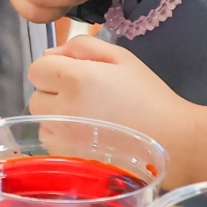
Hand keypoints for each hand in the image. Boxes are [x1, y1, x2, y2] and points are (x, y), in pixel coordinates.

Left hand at [28, 35, 193, 153]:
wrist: (170, 140)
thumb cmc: (148, 96)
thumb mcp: (121, 58)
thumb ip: (82, 47)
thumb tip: (50, 53)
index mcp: (75, 79)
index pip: (37, 69)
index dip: (54, 69)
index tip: (74, 76)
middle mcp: (63, 110)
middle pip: (35, 96)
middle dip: (53, 94)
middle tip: (83, 97)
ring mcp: (63, 139)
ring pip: (41, 121)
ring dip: (55, 117)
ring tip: (86, 118)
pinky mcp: (68, 160)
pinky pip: (51, 143)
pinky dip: (62, 138)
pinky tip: (87, 137)